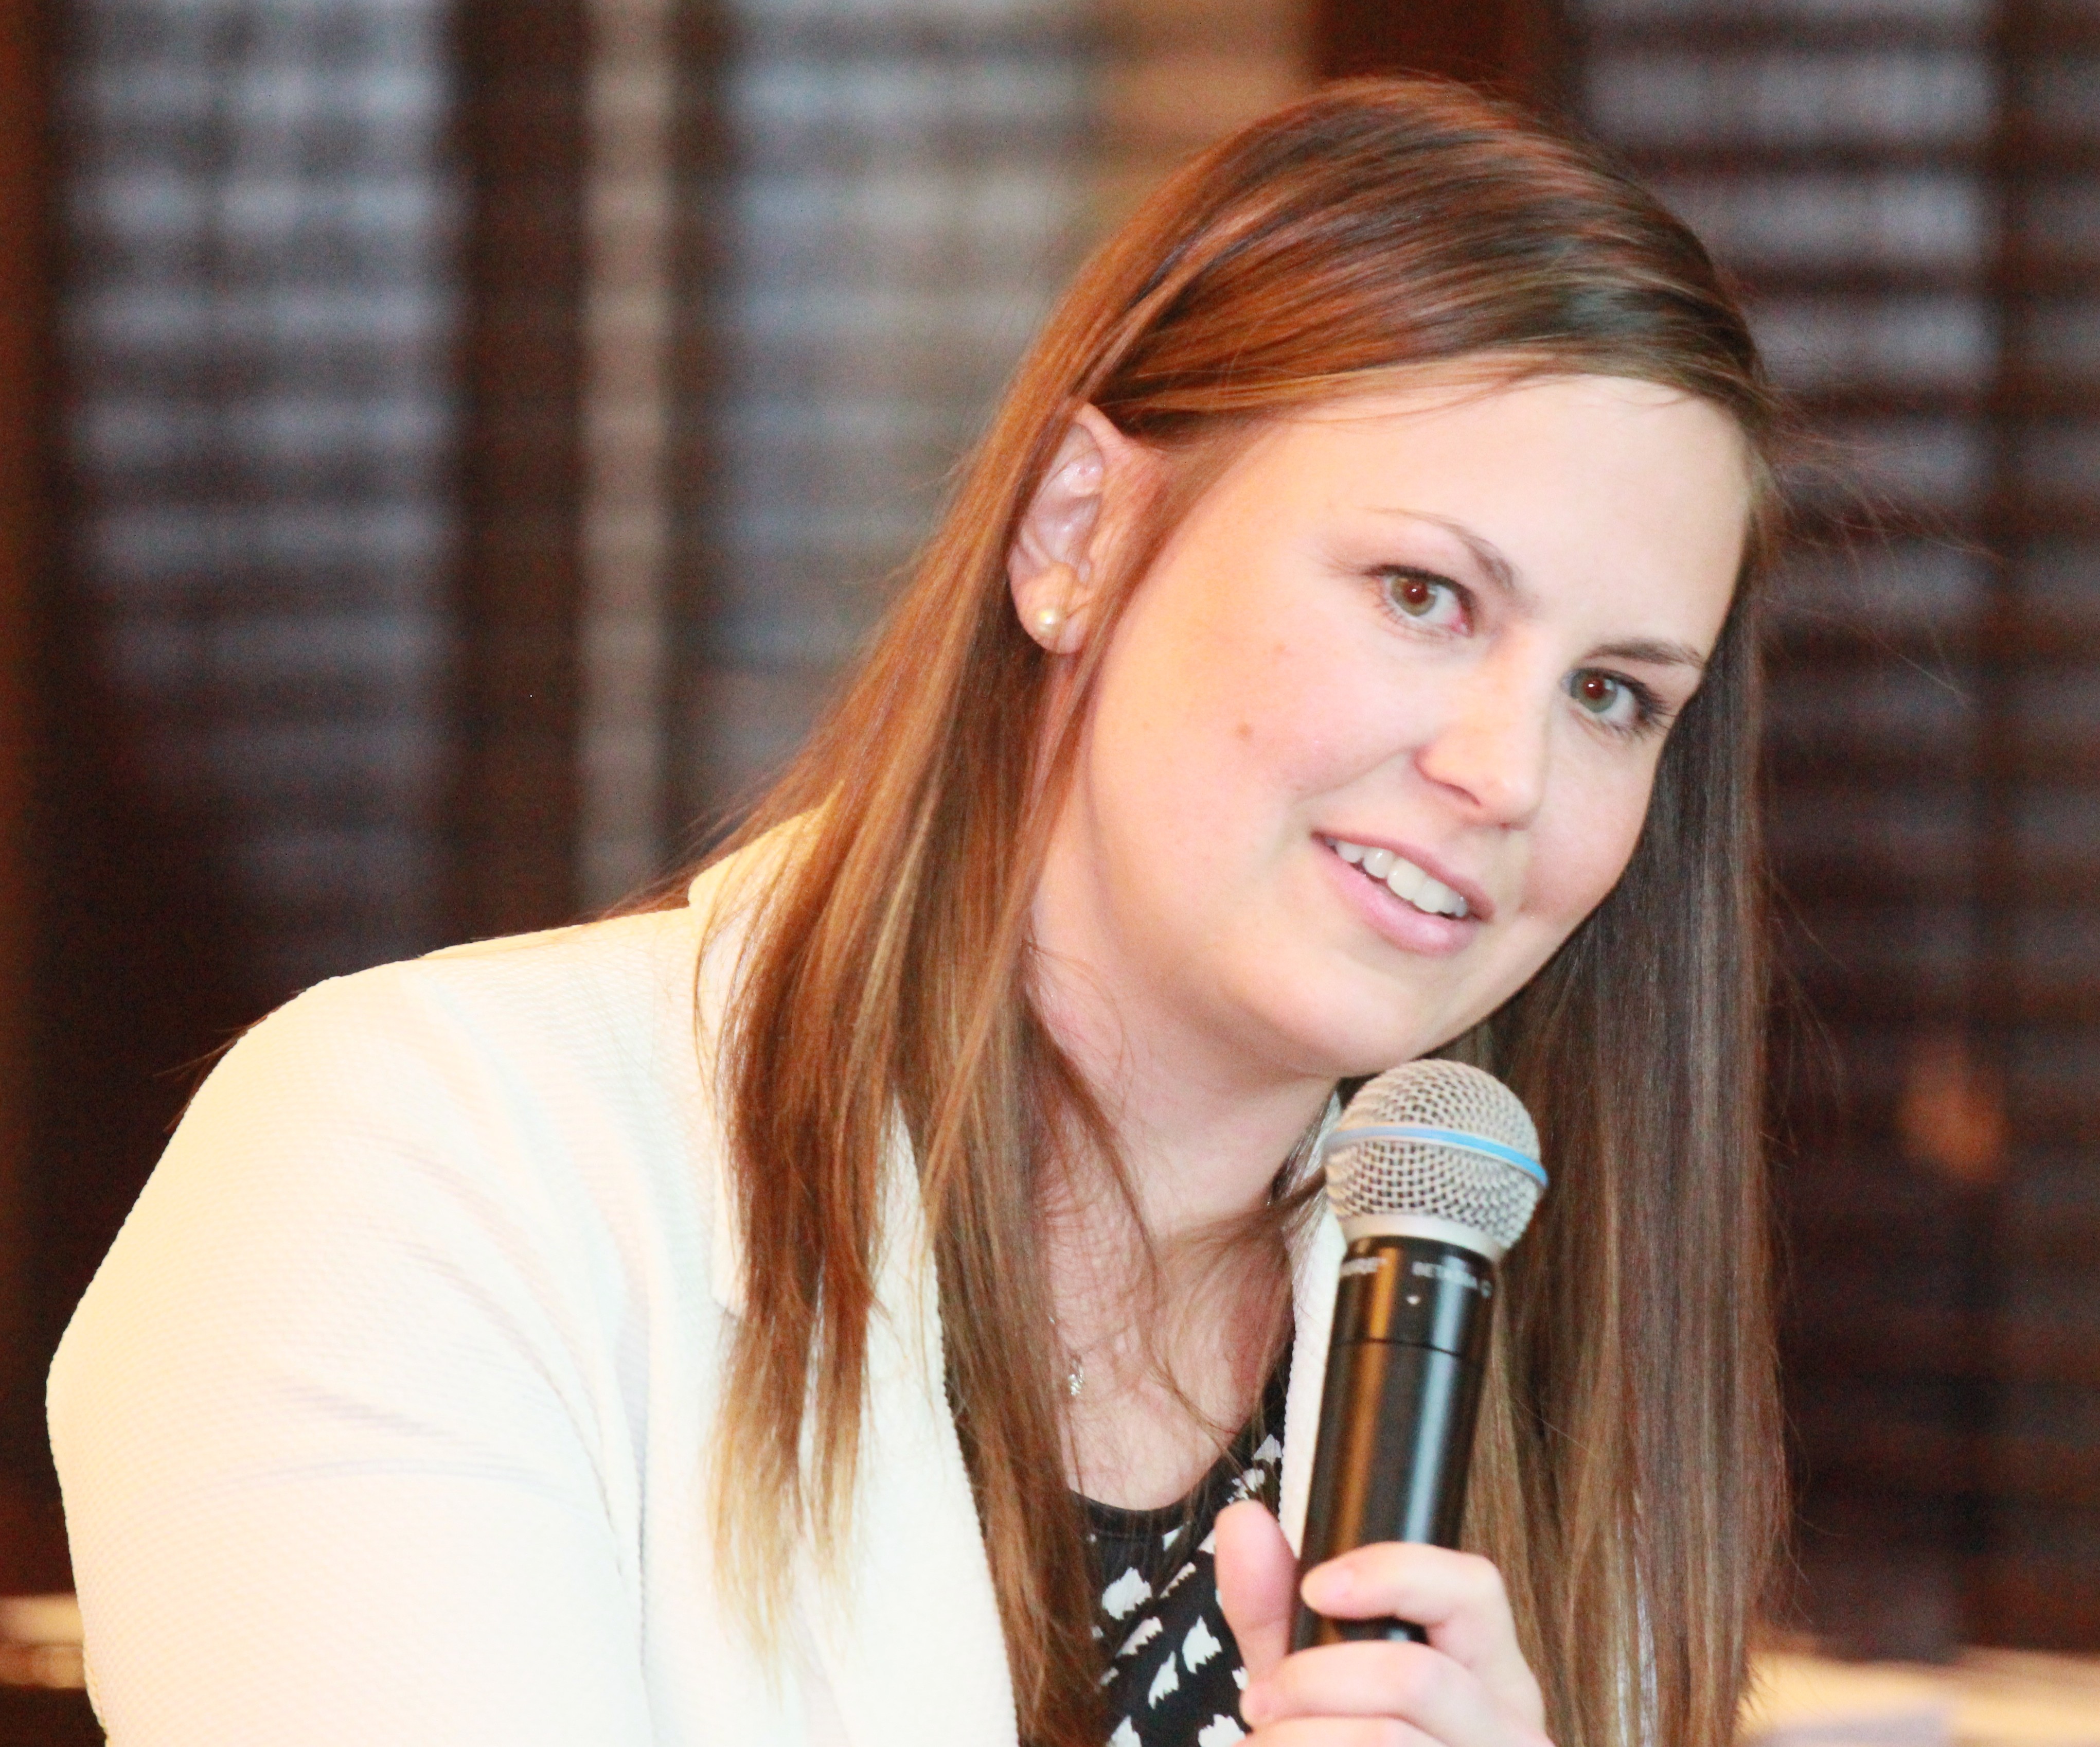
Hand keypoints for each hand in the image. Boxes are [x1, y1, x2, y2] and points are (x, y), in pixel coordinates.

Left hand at [1214, 1500, 1550, 1746]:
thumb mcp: (1311, 1687)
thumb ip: (1274, 1609)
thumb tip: (1243, 1520)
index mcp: (1493, 1676)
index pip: (1474, 1588)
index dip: (1394, 1573)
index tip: (1316, 1584)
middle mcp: (1515, 1731)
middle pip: (1416, 1675)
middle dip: (1310, 1681)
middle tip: (1256, 1702)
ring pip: (1388, 1740)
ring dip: (1296, 1742)